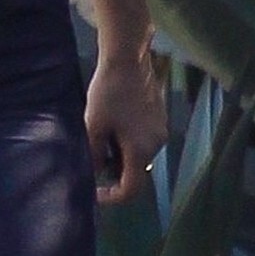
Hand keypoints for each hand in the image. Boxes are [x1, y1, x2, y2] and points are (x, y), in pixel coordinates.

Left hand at [85, 42, 166, 205]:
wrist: (129, 58)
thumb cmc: (109, 92)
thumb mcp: (94, 125)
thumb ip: (93, 155)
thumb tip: (93, 174)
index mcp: (141, 150)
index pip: (130, 189)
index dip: (111, 196)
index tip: (94, 192)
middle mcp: (156, 145)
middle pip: (135, 172)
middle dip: (113, 171)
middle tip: (93, 155)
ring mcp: (161, 131)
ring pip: (138, 156)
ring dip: (119, 154)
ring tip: (101, 134)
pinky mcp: (159, 118)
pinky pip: (143, 141)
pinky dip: (127, 142)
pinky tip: (113, 122)